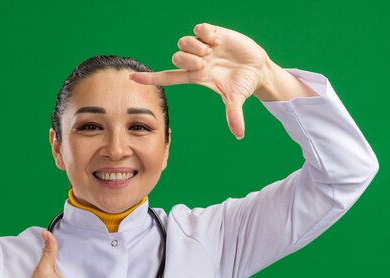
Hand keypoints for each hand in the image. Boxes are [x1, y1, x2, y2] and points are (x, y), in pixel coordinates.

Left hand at [129, 23, 271, 139]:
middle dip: (188, 60)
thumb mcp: (236, 99)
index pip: (168, 77)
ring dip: (196, 47)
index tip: (132, 78)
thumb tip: (239, 136)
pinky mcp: (213, 33)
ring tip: (212, 51)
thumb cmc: (243, 84)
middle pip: (176, 56)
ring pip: (183, 42)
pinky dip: (206, 34)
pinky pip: (199, 29)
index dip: (150, 78)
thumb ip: (234, 115)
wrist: (257, 68)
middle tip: (205, 62)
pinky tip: (217, 40)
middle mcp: (196, 61)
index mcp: (196, 76)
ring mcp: (203, 47)